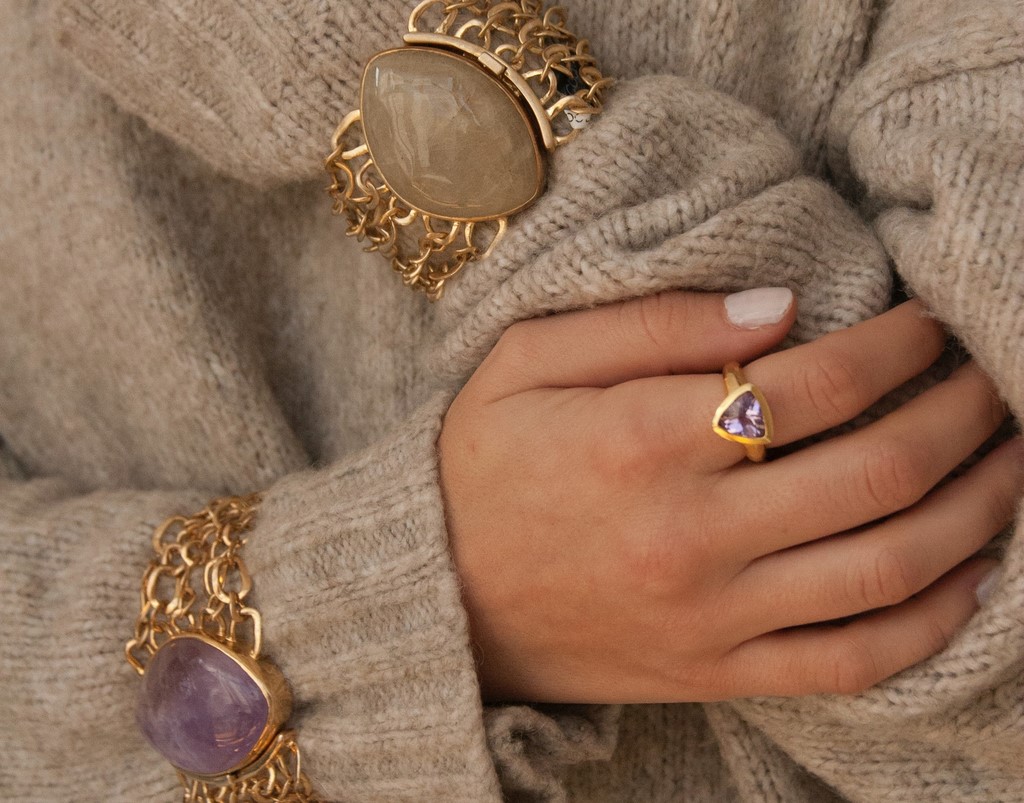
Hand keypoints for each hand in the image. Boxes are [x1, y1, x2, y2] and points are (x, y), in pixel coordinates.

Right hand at [438, 290, 1019, 702]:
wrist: (438, 598)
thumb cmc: (479, 467)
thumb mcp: (527, 362)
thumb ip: (651, 324)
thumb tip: (783, 305)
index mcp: (640, 439)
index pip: (817, 383)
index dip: (899, 344)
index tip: (928, 320)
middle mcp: (688, 533)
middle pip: (876, 470)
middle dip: (961, 412)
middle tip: (991, 377)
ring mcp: (711, 615)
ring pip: (888, 566)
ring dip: (976, 507)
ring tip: (1011, 459)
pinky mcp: (718, 671)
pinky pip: (853, 659)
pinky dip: (934, 620)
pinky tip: (973, 573)